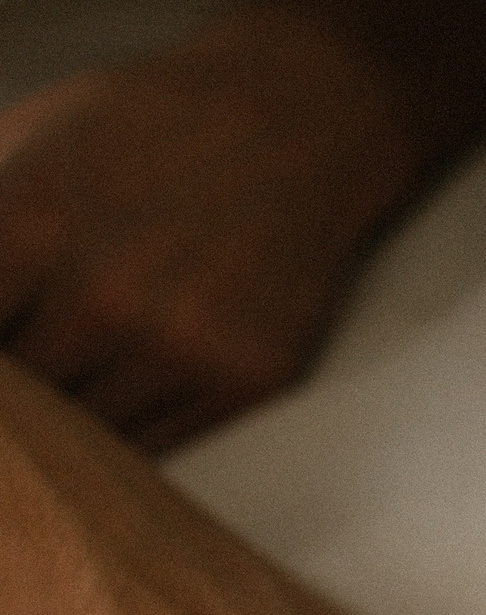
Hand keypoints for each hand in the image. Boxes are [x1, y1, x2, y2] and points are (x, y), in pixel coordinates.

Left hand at [0, 14, 426, 450]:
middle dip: (15, 397)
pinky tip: (118, 389)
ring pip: (83, 438)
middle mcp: (103, 299)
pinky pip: (154, 447)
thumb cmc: (138, 130)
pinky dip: (123, 436)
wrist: (289, 126)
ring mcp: (180, 348)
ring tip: (74, 374)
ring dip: (65, 424)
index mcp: (27, 226)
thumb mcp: (21, 146)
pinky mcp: (243, 379)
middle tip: (27, 374)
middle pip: (17, 405)